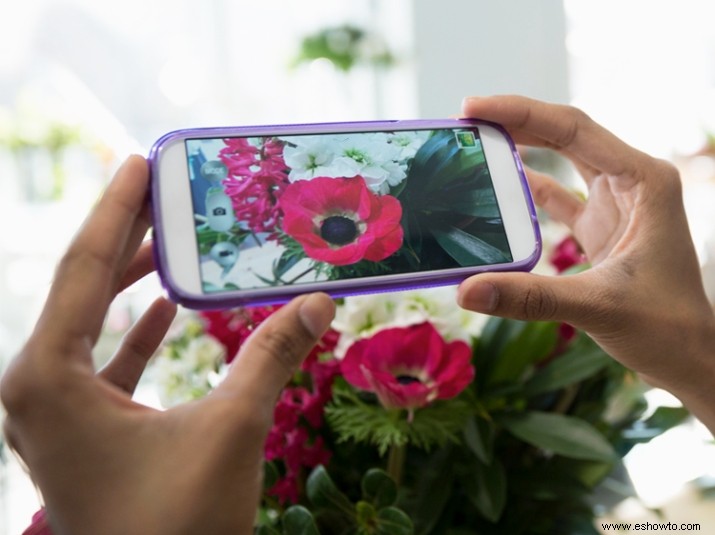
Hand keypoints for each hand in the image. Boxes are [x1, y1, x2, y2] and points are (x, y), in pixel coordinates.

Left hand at [0, 156, 335, 533]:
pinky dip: (133, 333)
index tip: (138, 161)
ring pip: (88, 326)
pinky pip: (100, 364)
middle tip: (160, 190)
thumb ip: (272, 357)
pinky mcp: (79, 435)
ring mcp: (53, 416)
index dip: (114, 209)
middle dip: (122, 237)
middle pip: (79, 290)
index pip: (81, 269)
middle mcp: (34, 391)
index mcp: (48, 380)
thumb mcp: (230, 429)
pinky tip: (166, 309)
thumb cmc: (178, 524)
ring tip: (168, 241)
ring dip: (128, 283)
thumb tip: (320, 302)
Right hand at [457, 96, 714, 428]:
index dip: (521, 114)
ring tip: (477, 144)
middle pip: (565, 135)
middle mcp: (630, 183)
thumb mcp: (597, 306)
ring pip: (561, 161)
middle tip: (466, 121)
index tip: (473, 109)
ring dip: (521, 150)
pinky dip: (527, 190)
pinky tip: (497, 187)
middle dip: (516, 122)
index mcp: (643, 181)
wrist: (690, 355)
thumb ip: (529, 297)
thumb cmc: (665, 326)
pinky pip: (558, 197)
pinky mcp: (600, 227)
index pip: (574, 130)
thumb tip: (466, 291)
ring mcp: (615, 204)